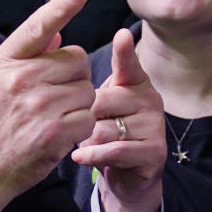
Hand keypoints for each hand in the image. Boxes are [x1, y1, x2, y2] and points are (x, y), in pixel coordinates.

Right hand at [0, 0, 95, 211]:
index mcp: (5, 60)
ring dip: (78, 104)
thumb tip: (58, 34)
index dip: (62, 6)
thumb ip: (28, 56)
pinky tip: (60, 133)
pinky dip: (81, 127)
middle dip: (73, 77)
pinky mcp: (55, 132)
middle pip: (77, 60)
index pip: (38, 26)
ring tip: (52, 117)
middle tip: (52, 95)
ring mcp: (39, 106)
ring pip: (86, 90)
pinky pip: (88, 117)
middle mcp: (21, 78)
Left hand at [71, 28, 164, 211]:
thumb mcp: (92, 104)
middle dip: (84, 118)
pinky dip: (93, 155)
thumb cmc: (103, 132)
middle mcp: (149, 98)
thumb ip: (82, 83)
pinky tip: (80, 156)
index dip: (124, 51)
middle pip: (100, 100)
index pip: (127, 63)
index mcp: (134, 81)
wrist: (124, 176)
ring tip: (91, 143)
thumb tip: (56, 48)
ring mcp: (155, 125)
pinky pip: (114, 149)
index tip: (121, 35)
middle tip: (86, 127)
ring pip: (104, 128)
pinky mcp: (154, 151)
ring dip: (88, 140)